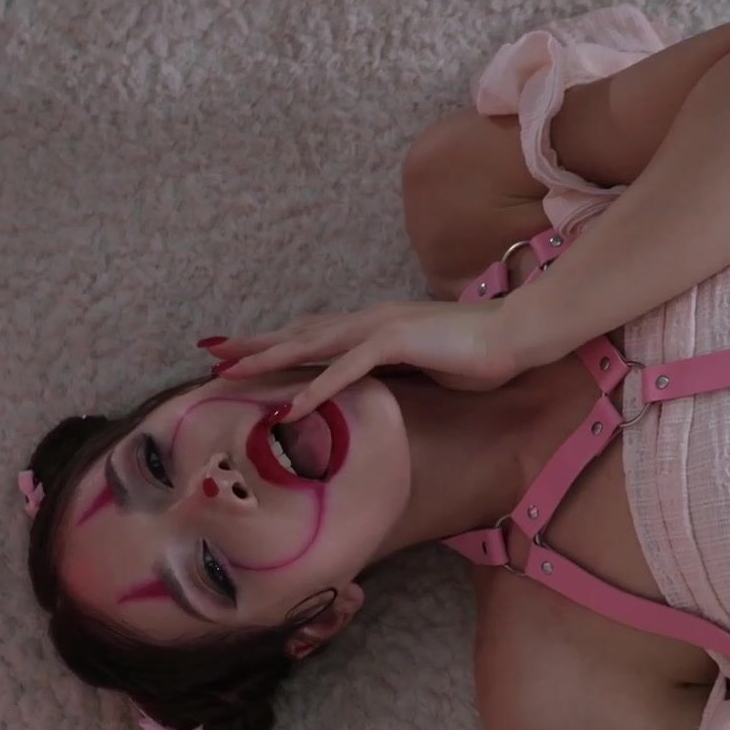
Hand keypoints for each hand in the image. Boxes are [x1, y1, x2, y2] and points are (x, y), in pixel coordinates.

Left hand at [206, 299, 519, 420]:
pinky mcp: (395, 342)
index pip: (317, 333)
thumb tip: (382, 387)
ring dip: (268, 359)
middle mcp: (370, 321)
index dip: (278, 342)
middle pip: (301, 333)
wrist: (518, 333)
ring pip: (311, 345)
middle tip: (212, 354)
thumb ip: (401, 371)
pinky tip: (290, 408)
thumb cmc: (482, 353)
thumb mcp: (429, 366)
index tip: (243, 352)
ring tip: (230, 373)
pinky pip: (346, 369)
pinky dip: (316, 388)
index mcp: (377, 326)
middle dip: (254, 344)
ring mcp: (380, 328)